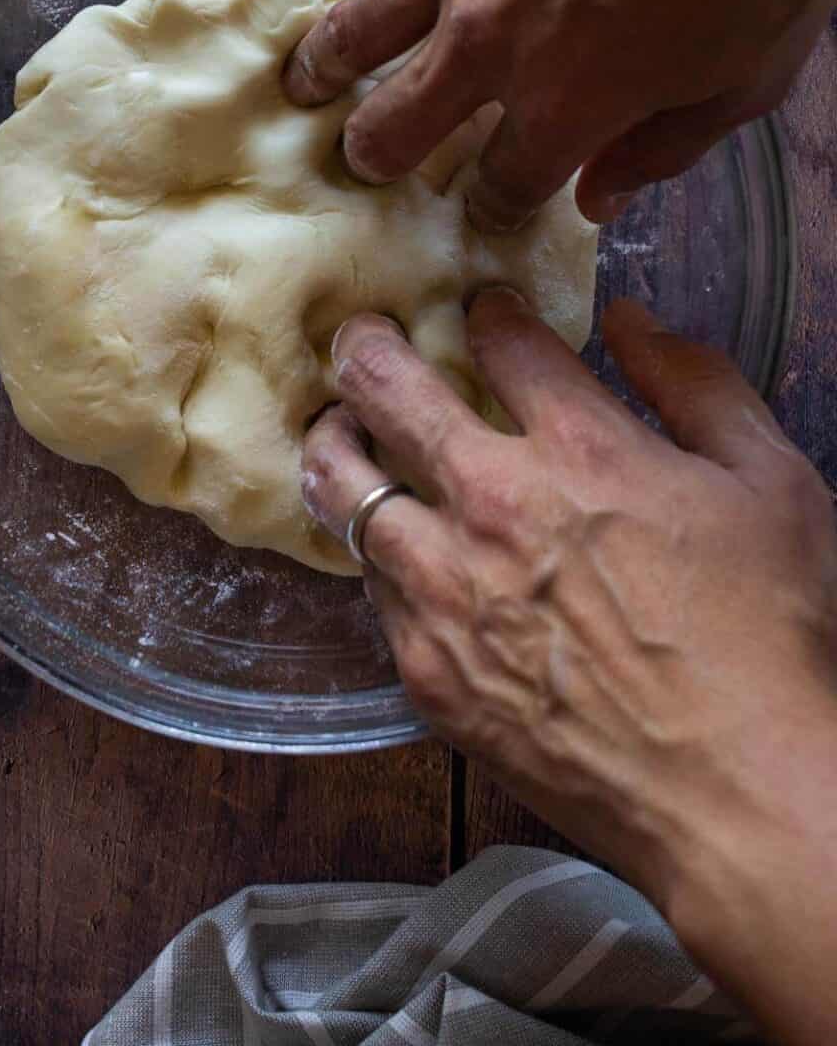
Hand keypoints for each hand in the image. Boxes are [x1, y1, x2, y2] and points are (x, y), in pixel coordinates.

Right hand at [285, 0, 836, 230]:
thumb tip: (597, 198)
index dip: (490, 203)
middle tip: (364, 157)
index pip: (500, 184)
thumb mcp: (747, 76)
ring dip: (327, 66)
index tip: (489, 200)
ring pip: (355, 29)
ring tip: (310, 78)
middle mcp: (488, 42)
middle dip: (375, 155)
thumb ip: (662, 150)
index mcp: (564, 105)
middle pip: (393, 126)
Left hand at [302, 295, 836, 1042]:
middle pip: (387, 390)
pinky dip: (371, 551)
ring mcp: (444, 590)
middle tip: (359, 339)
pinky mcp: (424, 668)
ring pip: (342, 487)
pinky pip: (368, 585)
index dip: (489, 311)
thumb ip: (698, 384)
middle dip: (365, 348)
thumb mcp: (771, 482)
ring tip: (338, 432)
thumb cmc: (769, 636)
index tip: (484, 311)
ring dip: (335, 444)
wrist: (737, 795)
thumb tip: (632, 323)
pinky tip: (385, 548)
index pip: (501, 339)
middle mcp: (492, 505)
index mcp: (580, 448)